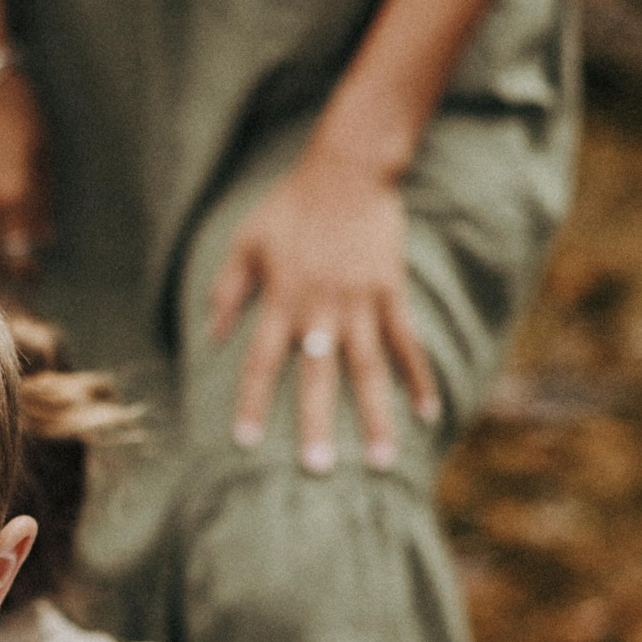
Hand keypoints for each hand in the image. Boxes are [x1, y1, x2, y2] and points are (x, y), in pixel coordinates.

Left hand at [208, 150, 438, 473]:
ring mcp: (361, 303)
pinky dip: (418, 377)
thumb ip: (227, 290)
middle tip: (319, 471)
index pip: (260, 362)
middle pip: (317, 377)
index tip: (244, 443)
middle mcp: (321, 309)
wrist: (347, 171)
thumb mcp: (246, 242)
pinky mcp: (392, 292)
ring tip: (385, 461)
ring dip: (376, 416)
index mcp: (281, 300)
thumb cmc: (289, 207)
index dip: (251, 402)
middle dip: (317, 425)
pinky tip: (428, 413)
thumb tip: (213, 336)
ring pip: (368, 370)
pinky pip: (407, 342)